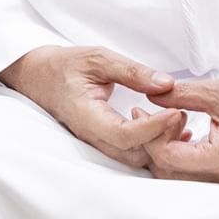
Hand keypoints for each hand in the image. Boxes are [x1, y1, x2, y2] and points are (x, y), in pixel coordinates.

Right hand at [0, 45, 185, 168]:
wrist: (37, 77)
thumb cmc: (65, 65)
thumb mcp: (98, 58)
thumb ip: (132, 71)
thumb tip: (166, 84)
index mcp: (87, 116)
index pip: (124, 135)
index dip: (153, 128)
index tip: (176, 111)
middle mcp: (92, 136)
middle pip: (132, 156)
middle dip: (161, 141)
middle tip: (181, 115)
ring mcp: (96, 143)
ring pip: (133, 160)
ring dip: (158, 146)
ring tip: (177, 121)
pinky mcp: (103, 143)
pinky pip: (130, 154)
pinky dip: (152, 145)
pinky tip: (167, 129)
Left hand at [145, 78, 218, 184]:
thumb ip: (184, 94)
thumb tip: (153, 95)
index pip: (167, 157)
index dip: (151, 132)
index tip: (146, 110)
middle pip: (167, 171)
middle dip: (153, 142)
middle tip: (152, 113)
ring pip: (177, 175)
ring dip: (166, 148)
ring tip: (172, 119)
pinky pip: (193, 174)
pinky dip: (181, 154)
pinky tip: (186, 130)